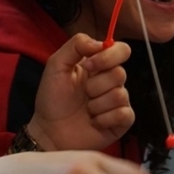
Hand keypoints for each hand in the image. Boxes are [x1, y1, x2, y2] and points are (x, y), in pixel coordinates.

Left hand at [31, 34, 133, 150]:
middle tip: (83, 94)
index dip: (108, 57)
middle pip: (120, 73)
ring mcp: (118, 102)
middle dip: (96, 85)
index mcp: (99, 65)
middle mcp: (111, 81)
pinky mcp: (122, 121)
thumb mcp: (56, 65)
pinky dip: (105, 119)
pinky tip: (94, 122)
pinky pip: (124, 114)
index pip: (121, 50)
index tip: (89, 66)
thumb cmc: (52, 99)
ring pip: (120, 95)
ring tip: (86, 110)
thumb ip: (76, 45)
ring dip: (97, 104)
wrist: (49, 131)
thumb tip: (101, 42)